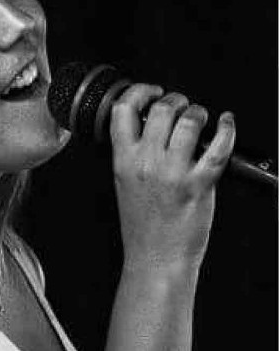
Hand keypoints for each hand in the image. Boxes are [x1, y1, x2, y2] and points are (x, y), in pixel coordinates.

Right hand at [109, 84, 235, 272]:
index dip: (139, 92)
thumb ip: (132, 155)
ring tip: (201, 119)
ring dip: (199, 112)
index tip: (151, 93)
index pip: (123, 111)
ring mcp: (173, 173)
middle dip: (176, 100)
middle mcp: (146, 163)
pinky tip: (226, 123)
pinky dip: (227, 128)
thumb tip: (150, 128)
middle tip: (182, 107)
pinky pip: (218, 146)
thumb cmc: (142, 226)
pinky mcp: (199, 184)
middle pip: (162, 110)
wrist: (155, 257)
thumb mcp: (124, 184)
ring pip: (189, 121)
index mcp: (123, 161)